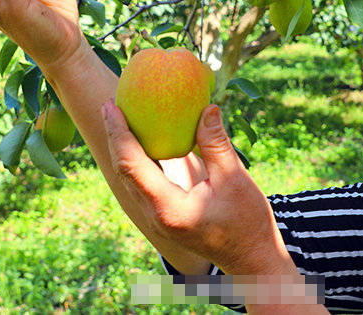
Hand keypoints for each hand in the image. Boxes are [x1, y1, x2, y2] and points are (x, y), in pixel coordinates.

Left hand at [101, 101, 290, 275]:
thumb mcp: (234, 179)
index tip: (111, 106)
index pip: (132, 166)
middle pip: (124, 171)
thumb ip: (216, 143)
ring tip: (122, 115)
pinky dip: (140, 157)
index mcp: (168, 208)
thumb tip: (207, 107)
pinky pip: (144, 181)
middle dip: (116, 136)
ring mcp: (157, 217)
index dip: (119, 133)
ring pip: (131, 177)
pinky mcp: (164, 213)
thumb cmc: (247, 222)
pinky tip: (145, 137)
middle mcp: (155, 215)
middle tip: (112, 103)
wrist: (251, 258)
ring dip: (125, 147)